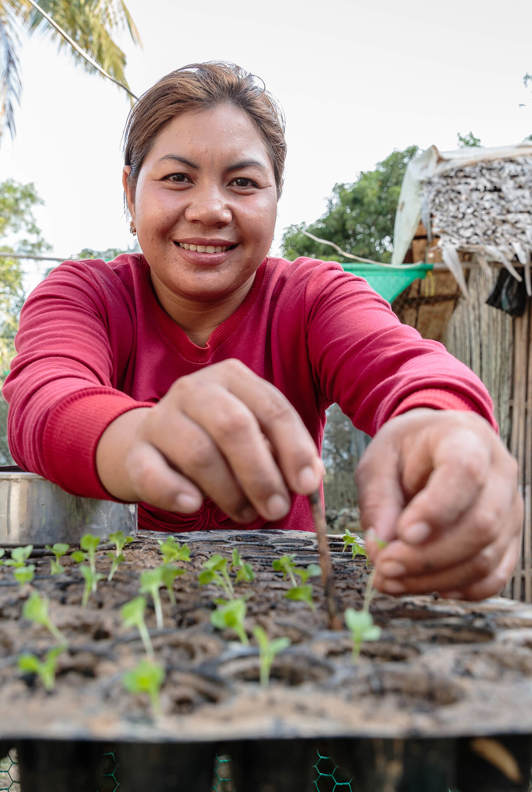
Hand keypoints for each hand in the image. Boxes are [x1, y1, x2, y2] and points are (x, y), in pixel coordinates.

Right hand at [96, 359, 323, 521]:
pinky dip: (175, 492)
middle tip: (277, 508)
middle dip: (261, 473)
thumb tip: (310, 478)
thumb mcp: (253, 433)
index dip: (294, 448)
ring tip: (245, 514)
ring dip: (229, 492)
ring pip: (199, 453)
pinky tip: (194, 505)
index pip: (272, 408)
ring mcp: (162, 417)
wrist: (149, 443)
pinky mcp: (136, 450)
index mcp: (233, 378)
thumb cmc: (214, 440)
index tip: (307, 486)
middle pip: (234, 426)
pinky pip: (153, 472)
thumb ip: (283, 451)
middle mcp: (195, 389)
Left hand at [356, 409, 522, 600]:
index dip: (437, 508)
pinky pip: (493, 576)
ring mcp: (510, 509)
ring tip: (390, 579)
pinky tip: (423, 584)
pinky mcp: (509, 539)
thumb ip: (377, 499)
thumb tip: (380, 547)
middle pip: (481, 524)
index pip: (466, 472)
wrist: (434, 446)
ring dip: (434, 578)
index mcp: (466, 439)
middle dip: (428, 556)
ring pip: (485, 558)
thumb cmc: (407, 451)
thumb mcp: (379, 460)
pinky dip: (458, 588)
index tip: (403, 532)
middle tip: (385, 565)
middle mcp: (500, 473)